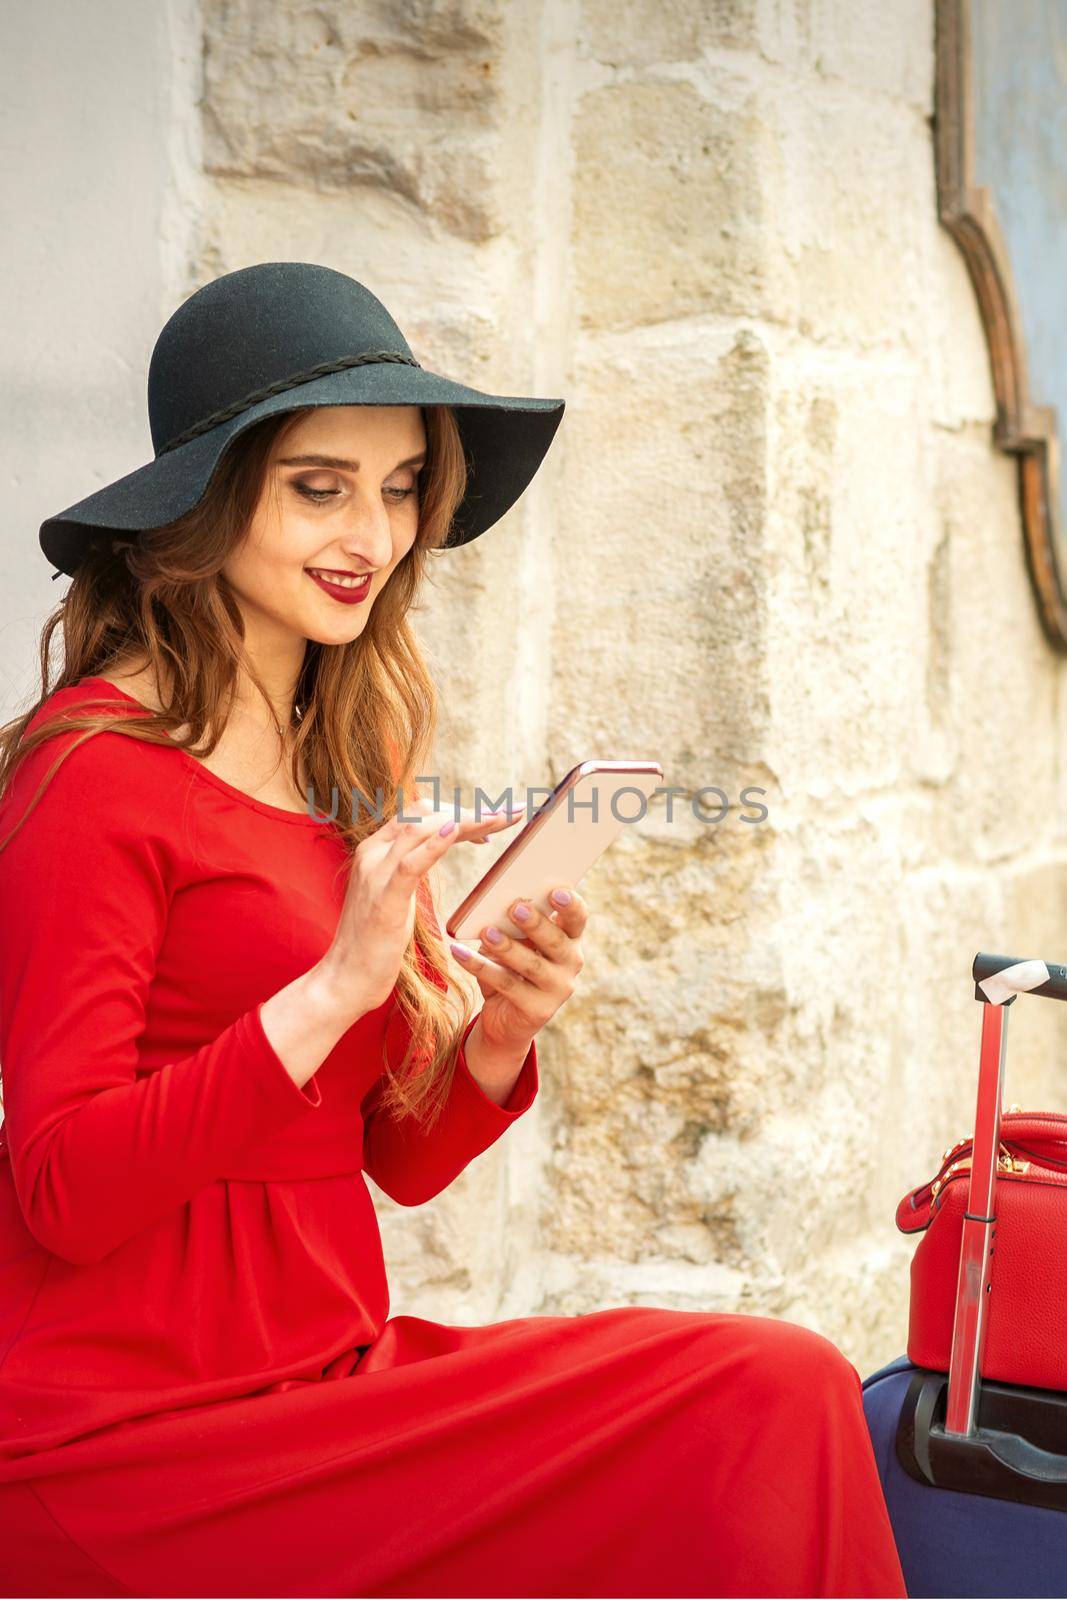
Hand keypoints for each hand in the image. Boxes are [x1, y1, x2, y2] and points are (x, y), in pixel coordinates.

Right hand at [319, 796, 522, 1019]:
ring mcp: (376, 872)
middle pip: (425, 813)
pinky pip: (411, 864)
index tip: (491, 822)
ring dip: (468, 820)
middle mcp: (373, 852)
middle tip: (509, 815)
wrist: (345, 979)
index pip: (420, 813)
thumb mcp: (394, 894)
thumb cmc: (374, 943)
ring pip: (422, 828)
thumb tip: (435, 850)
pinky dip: (436, 844)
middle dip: (470, 810)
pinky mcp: (384, 899)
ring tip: (502, 818)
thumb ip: (409, 867)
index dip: (458, 810)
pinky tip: (457, 830)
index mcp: (376, 849)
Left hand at [450, 885, 586, 1051]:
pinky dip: (480, 967)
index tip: (556, 891)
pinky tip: (460, 953)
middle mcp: (571, 963)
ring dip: (508, 947)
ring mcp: (558, 989)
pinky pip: (506, 985)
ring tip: (487, 933)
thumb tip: (495, 908)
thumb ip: (513, 926)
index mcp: (570, 939)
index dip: (571, 905)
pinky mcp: (538, 1010)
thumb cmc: (510, 966)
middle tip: (516, 908)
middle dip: (536, 924)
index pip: (578, 918)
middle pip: (557, 941)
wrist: (505, 1018)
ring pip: (532, 965)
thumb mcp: (514, 943)